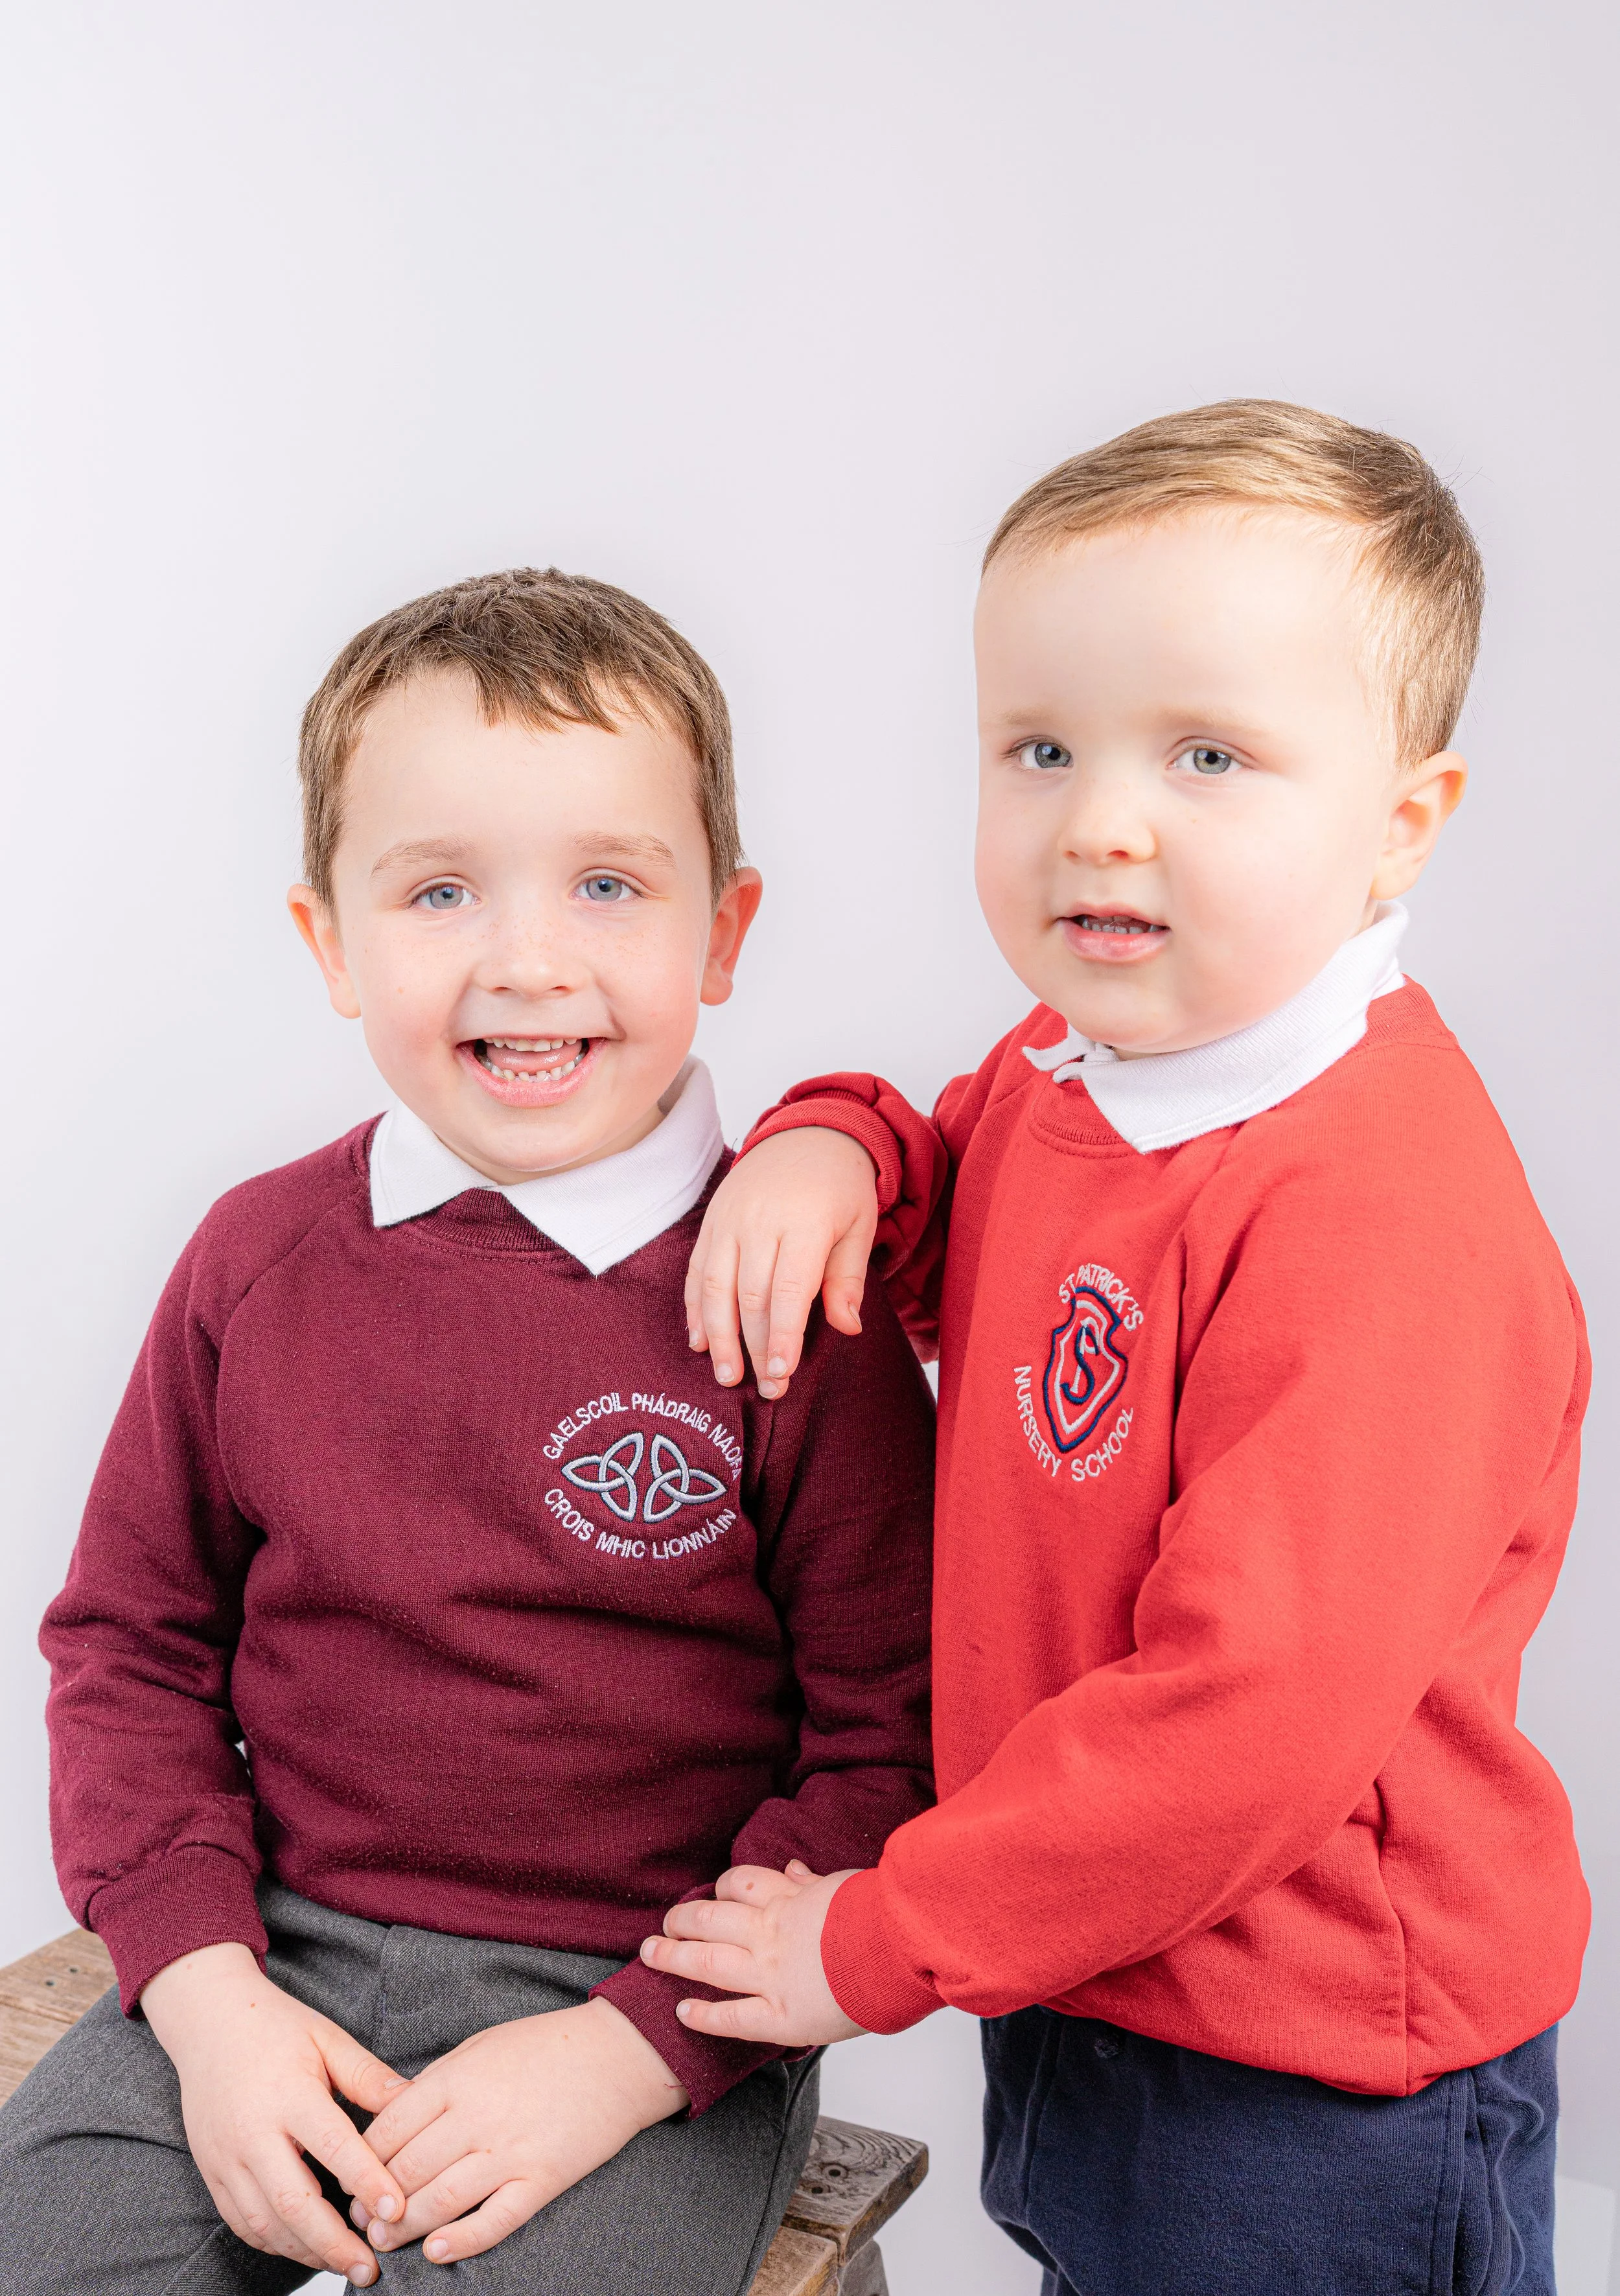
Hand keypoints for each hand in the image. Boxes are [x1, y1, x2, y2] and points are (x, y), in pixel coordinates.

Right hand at [140, 1941, 408, 2287]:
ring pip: (264, 2222)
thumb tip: (415, 2103)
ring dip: (305, 2251)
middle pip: (293, 2202)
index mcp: (288, 2094)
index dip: (368, 2182)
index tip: (397, 2212)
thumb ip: (368, 2076)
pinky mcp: (210, 2171)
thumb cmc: (276, 2027)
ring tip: (345, 2265)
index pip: (334, 2147)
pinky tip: (304, 2249)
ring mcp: (224, 2157)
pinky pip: (241, 2221)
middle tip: (371, 2267)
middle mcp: (251, 2132)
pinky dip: (274, 2243)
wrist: (208, 2021)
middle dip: (333, 2243)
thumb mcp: (328, 2038)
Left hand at [357, 1998, 687, 2266]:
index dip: (361, 2160)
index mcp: (457, 2078)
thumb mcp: (481, 2046)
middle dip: (375, 2202)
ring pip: (441, 2200)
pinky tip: (437, 2252)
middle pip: (407, 2170)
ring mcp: (511, 2150)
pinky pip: (495, 2220)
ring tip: (386, 2240)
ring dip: (405, 2226)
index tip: (349, 2178)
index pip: (389, 2128)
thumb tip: (396, 2119)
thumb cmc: (547, 2046)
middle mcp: (477, 2116)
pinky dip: (462, 2241)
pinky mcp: (542, 2178)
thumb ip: (438, 2082)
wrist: (619, 2054)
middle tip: (359, 2221)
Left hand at [639, 1861, 865, 2045]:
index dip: (719, 1889)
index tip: (711, 1895)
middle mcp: (771, 1934)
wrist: (901, 1947)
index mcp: (789, 1900)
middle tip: (664, 1926)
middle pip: (711, 1920)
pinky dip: (704, 2016)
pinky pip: (733, 2017)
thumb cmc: (881, 1915)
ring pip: (709, 1963)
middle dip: (681, 1921)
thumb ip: (812, 1883)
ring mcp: (772, 1976)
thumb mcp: (843, 1885)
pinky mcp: (783, 2017)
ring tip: (651, 1955)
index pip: (740, 1885)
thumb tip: (793, 1869)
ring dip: (674, 1958)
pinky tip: (683, 2012)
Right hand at [687, 1129, 878, 1398]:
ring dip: (719, 1336)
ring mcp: (730, 1220)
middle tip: (765, 1388)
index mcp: (805, 1222)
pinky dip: (696, 1308)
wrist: (807, 1132)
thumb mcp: (860, 1226)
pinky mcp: (711, 1221)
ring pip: (716, 1287)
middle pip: (751, 1296)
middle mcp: (761, 1220)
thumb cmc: (840, 1186)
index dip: (783, 1336)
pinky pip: (698, 1270)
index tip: (782, 1373)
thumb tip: (846, 1328)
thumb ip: (848, 1278)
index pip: (789, 1290)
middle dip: (756, 1347)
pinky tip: (700, 1340)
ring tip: (727, 1375)